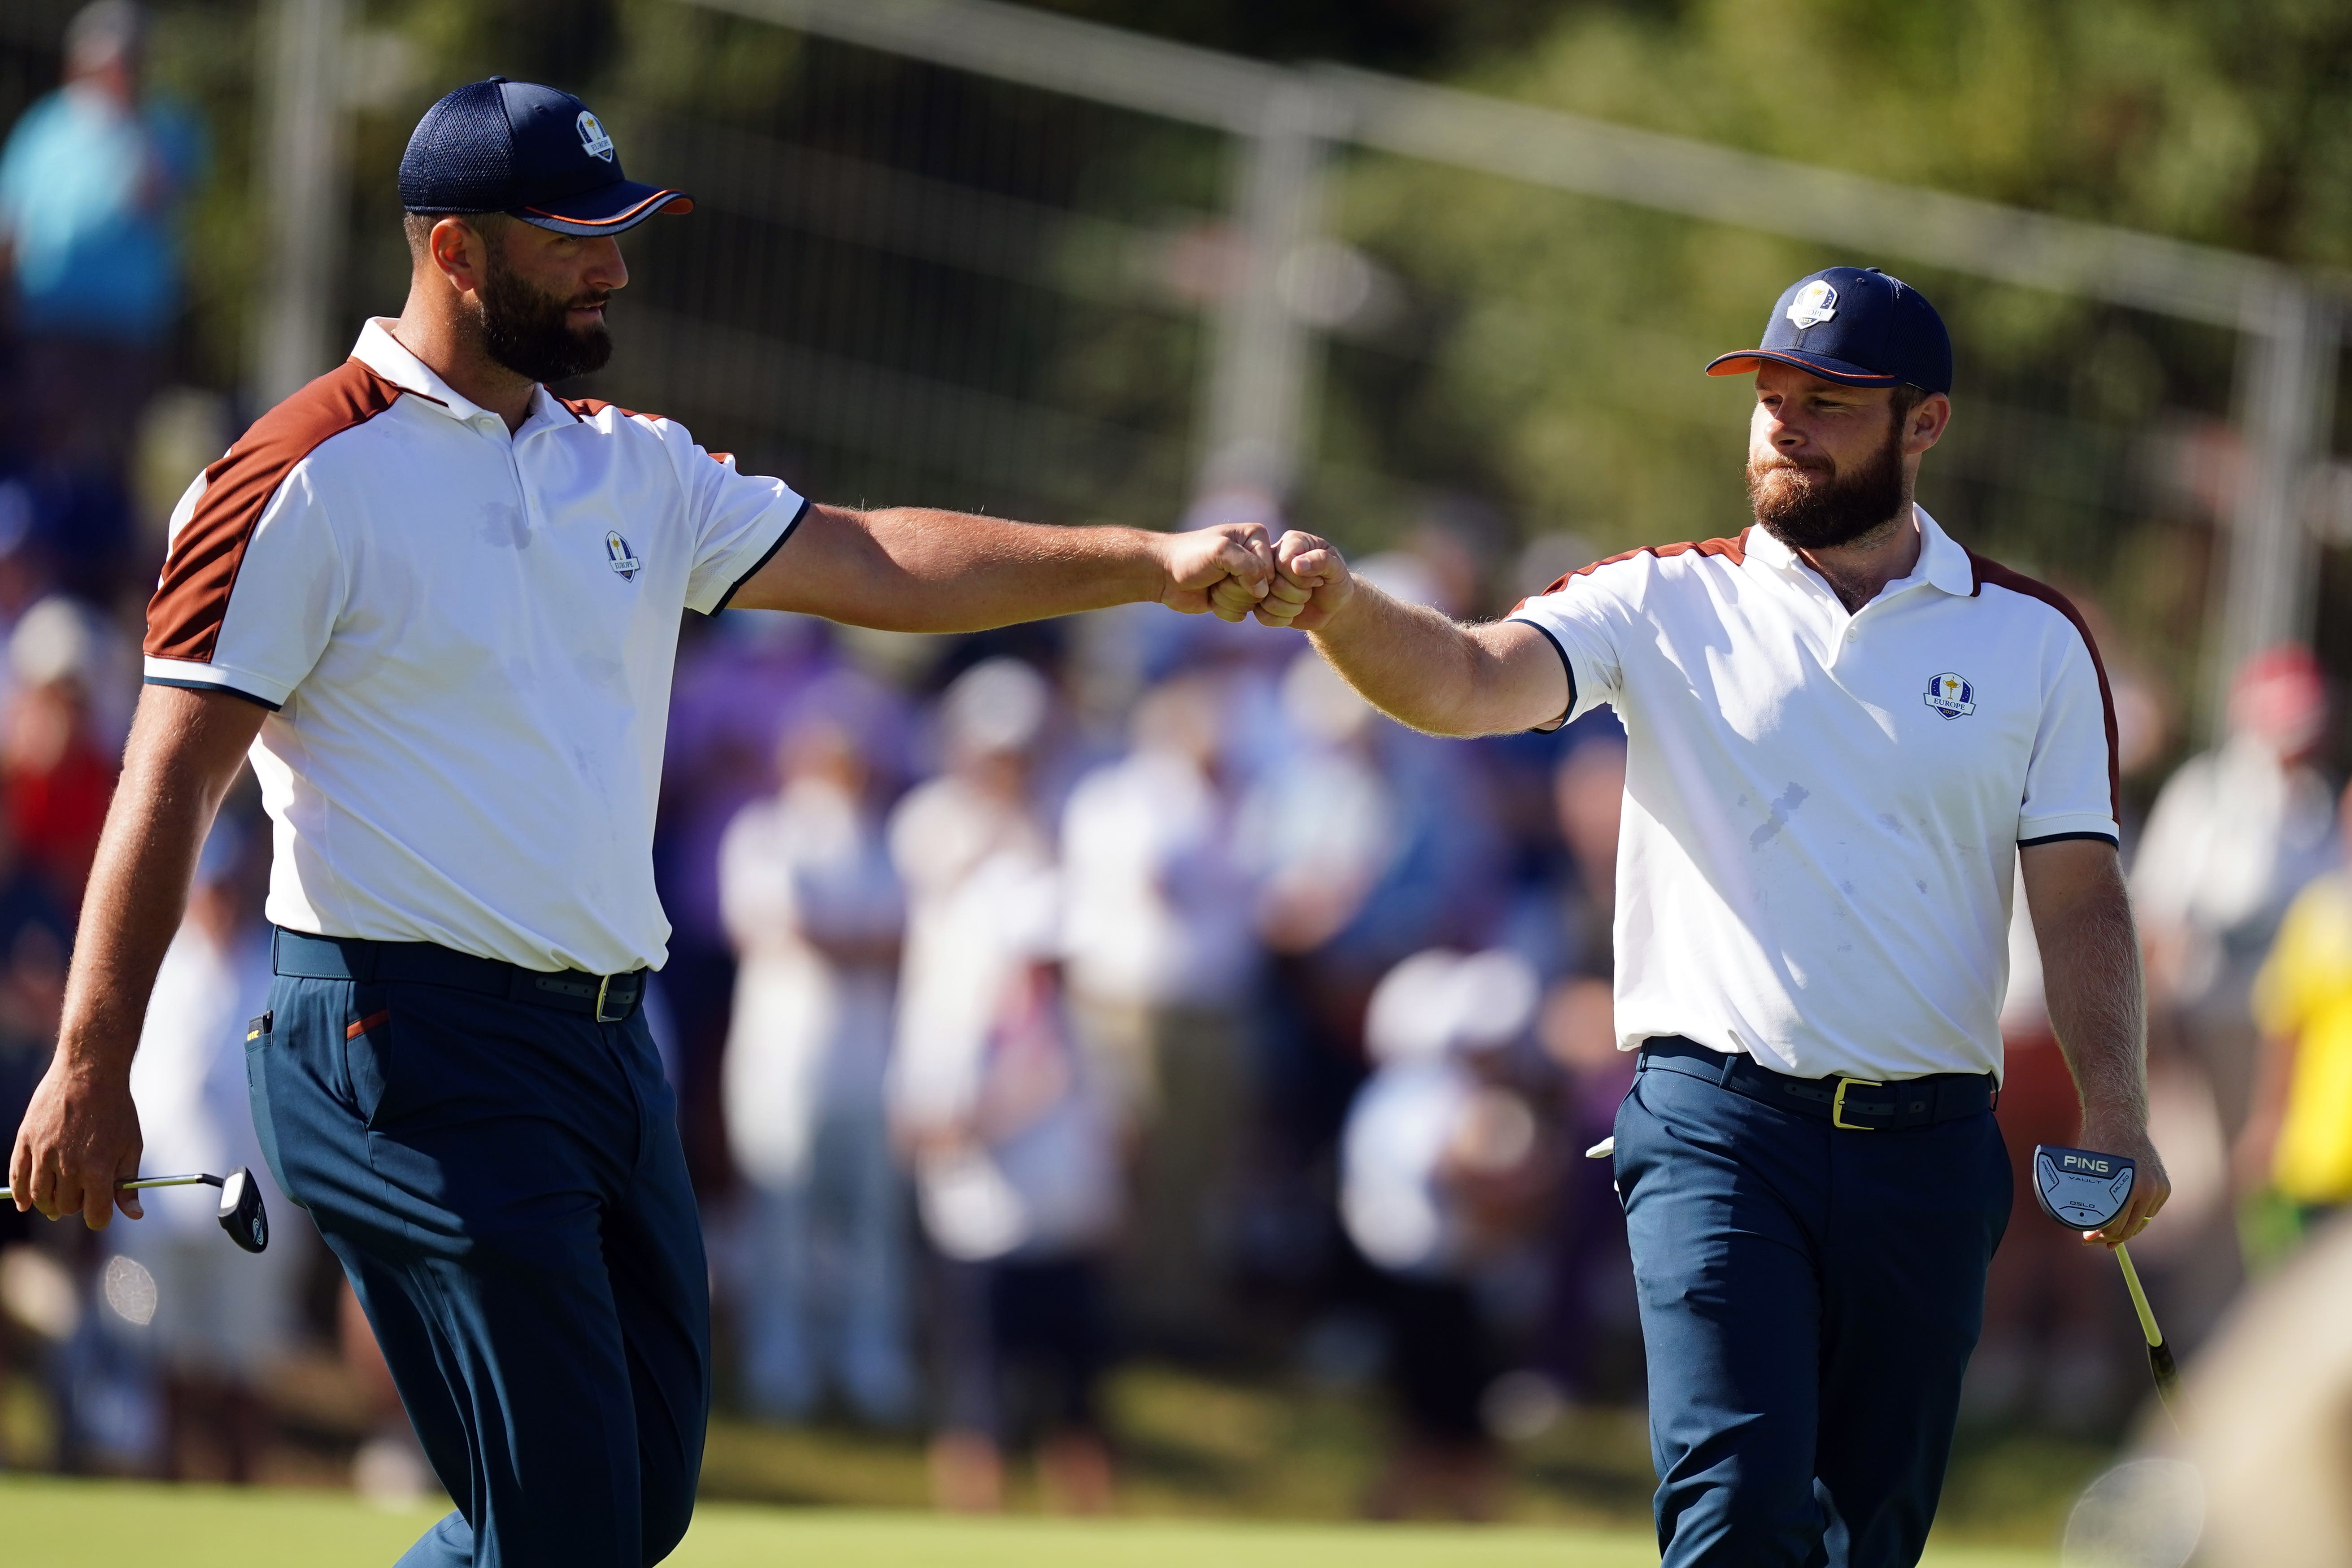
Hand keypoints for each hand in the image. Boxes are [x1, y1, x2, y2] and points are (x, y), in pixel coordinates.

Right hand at [9, 1052, 144, 1229]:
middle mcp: (68, 1166)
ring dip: (49, 1204)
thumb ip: (128, 1185)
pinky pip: (17, 1177)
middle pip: (66, 1207)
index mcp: (98, 1169)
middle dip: (76, 1206)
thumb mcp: (132, 1146)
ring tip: (57, 1203)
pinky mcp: (26, 1141)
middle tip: (82, 1196)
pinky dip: (19, 1194)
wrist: (89, 1073)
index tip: (100, 1213)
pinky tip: (24, 1203)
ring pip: (40, 1197)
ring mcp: (43, 1154)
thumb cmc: (116, 1110)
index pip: (95, 1215)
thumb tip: (135, 1216)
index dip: (99, 1218)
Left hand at [1156, 521, 1271, 619]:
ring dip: (1227, 598)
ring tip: (1212, 584)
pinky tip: (1210, 596)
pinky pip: (1241, 613)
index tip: (1224, 567)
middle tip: (1216, 577)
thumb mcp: (1220, 552)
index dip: (1249, 575)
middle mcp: (1254, 557)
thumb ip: (1248, 566)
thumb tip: (1264, 591)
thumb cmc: (1189, 556)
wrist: (1163, 573)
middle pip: (1263, 589)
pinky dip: (1223, 609)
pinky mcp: (1235, 598)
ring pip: (1252, 603)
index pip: (1270, 569)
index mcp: (1256, 537)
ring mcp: (1245, 579)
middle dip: (1235, 588)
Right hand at [1253, 531, 1354, 630]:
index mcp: (1292, 542)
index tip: (1317, 580)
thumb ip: (1321, 561)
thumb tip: (1296, 564)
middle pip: (1272, 581)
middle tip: (1310, 592)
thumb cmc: (1336, 583)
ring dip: (1290, 608)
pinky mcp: (1261, 599)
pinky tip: (1292, 615)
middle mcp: (1273, 557)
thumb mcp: (1337, 570)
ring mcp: (1265, 579)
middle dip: (1296, 594)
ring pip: (1265, 598)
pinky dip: (1280, 619)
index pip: (1283, 562)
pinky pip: (1260, 614)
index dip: (1299, 578)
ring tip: (1302, 602)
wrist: (1333, 606)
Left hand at [2076, 1114, 2169, 1247]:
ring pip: (2142, 1221)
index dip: (2099, 1234)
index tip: (2088, 1237)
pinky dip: (2137, 1215)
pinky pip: (2150, 1210)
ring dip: (2125, 1227)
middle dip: (2111, 1236)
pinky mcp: (2164, 1186)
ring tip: (2107, 1230)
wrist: (2118, 1122)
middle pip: (2131, 1227)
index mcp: (2127, 1187)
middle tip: (2094, 1239)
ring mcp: (2159, 1187)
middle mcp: (2148, 1188)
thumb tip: (2090, 1233)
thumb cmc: (2096, 1147)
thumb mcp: (2086, 1173)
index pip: (2115, 1225)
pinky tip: (2122, 1215)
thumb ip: (2088, 1201)